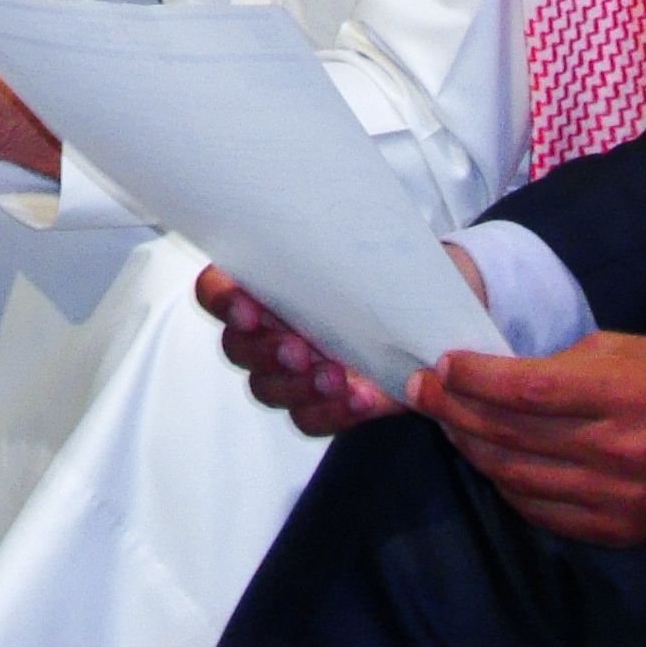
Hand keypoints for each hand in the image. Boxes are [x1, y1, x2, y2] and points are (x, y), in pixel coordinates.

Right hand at [196, 256, 456, 433]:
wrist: (430, 320)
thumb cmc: (390, 277)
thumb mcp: (366, 249)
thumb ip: (337, 243)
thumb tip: (328, 227)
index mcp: (264, 285)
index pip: (215, 290)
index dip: (222, 300)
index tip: (249, 307)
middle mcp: (266, 331)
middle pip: (237, 348)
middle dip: (265, 350)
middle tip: (300, 349)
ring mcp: (289, 373)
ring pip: (265, 389)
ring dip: (295, 386)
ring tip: (337, 378)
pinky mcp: (320, 406)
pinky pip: (307, 419)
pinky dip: (331, 413)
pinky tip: (362, 399)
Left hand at [412, 335, 645, 547]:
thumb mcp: (622, 349)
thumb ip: (558, 365)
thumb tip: (493, 373)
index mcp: (618, 394)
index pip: (524, 390)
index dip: (473, 379)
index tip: (442, 365)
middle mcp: (613, 451)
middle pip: (509, 435)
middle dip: (454, 410)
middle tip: (423, 391)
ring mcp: (613, 498)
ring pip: (515, 476)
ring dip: (472, 448)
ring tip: (450, 423)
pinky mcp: (615, 530)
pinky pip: (539, 510)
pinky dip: (507, 484)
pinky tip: (491, 460)